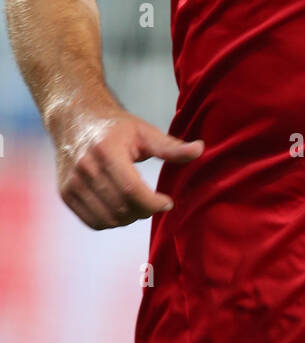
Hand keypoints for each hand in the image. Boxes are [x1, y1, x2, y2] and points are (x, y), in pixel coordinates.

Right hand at [54, 107, 204, 229]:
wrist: (76, 120)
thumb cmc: (116, 127)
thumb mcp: (145, 132)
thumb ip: (171, 147)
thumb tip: (200, 149)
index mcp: (106, 151)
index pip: (132, 190)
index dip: (153, 203)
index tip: (168, 202)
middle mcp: (85, 169)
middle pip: (120, 207)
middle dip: (144, 211)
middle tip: (155, 203)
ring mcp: (72, 183)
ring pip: (107, 219)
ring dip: (129, 218)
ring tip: (140, 204)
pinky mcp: (66, 194)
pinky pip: (93, 221)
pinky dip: (112, 221)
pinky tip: (123, 208)